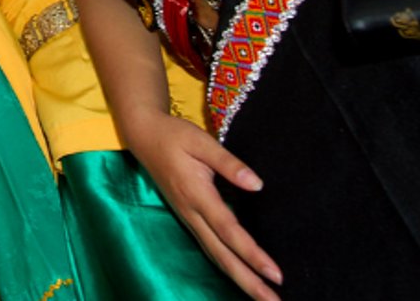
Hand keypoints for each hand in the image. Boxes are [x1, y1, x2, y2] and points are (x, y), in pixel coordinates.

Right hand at [124, 109, 280, 300]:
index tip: (275, 274)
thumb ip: (229, 163)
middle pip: (222, 256)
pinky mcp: (188, 218)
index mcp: (197, 196)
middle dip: (248, 282)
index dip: (252, 254)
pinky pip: (210, 249)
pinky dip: (227, 267)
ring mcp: (188, 218)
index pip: (229, 231)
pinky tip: (240, 275)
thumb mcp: (201, 141)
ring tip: (262, 297)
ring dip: (239, 280)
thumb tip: (257, 185)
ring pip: (215, 256)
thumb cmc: (173, 135)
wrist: (143, 135)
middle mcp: (192, 214)